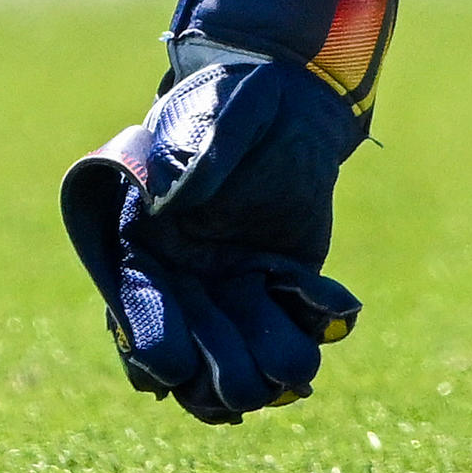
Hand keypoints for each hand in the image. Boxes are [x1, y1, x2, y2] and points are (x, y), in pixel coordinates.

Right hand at [59, 0, 391, 424]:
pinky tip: (335, 303)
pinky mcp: (280, 290)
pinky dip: (315, 334)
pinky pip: (294, 337)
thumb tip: (170, 203)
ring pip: (241, 370)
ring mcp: (232, 292)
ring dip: (270, 374)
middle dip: (224, 375)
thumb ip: (195, 154)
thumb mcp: (218, 113)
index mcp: (144, 245)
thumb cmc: (239, 97)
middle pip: (192, 368)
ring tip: (299, 361)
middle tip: (258, 374)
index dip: (154, 347)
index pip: (136, 316)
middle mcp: (182, 281)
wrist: (291, 98)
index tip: (179, 361)